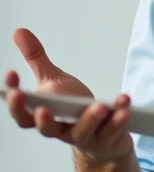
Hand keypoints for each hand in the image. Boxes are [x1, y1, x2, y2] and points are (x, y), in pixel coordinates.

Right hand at [4, 27, 132, 161]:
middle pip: (46, 129)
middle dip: (43, 119)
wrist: (101, 137)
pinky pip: (111, 132)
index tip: (11, 75)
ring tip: (100, 106)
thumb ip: (37, 59)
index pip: (22, 112)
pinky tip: (124, 108)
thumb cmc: (73, 108)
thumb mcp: (53, 81)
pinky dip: (118, 121)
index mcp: (43, 116)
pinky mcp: (105, 140)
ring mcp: (82, 136)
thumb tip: (19, 31)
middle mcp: (59, 130)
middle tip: (43, 108)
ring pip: (82, 132)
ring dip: (90, 119)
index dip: (14, 99)